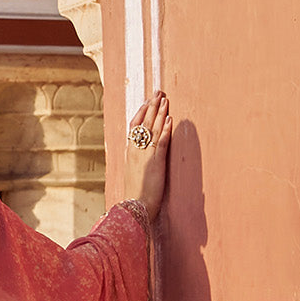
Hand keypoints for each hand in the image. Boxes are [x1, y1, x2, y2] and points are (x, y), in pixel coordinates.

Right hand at [124, 91, 171, 221]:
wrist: (134, 208)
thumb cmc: (135, 196)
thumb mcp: (133, 176)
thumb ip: (137, 164)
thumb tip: (142, 159)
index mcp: (130, 154)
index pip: (133, 128)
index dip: (140, 113)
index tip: (147, 102)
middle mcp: (135, 152)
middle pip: (143, 124)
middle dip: (151, 107)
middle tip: (158, 92)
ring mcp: (145, 156)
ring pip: (152, 130)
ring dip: (159, 113)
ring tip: (165, 99)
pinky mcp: (155, 163)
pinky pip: (161, 142)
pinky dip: (165, 129)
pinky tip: (170, 119)